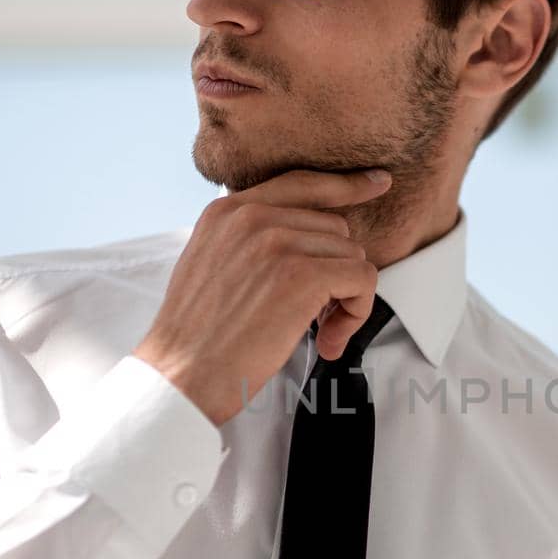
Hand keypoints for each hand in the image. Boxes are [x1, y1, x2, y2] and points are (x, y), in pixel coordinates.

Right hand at [132, 167, 391, 426]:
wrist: (181, 375)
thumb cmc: (198, 337)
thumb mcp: (212, 265)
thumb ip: (250, 242)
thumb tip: (308, 242)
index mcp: (227, 211)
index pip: (301, 183)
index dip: (345, 185)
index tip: (376, 183)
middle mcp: (251, 217)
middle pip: (335, 229)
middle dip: (335, 273)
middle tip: (316, 317)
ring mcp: (276, 242)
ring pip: (352, 255)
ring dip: (345, 299)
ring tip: (317, 332)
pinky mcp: (301, 275)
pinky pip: (362, 279)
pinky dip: (356, 313)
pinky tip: (328, 340)